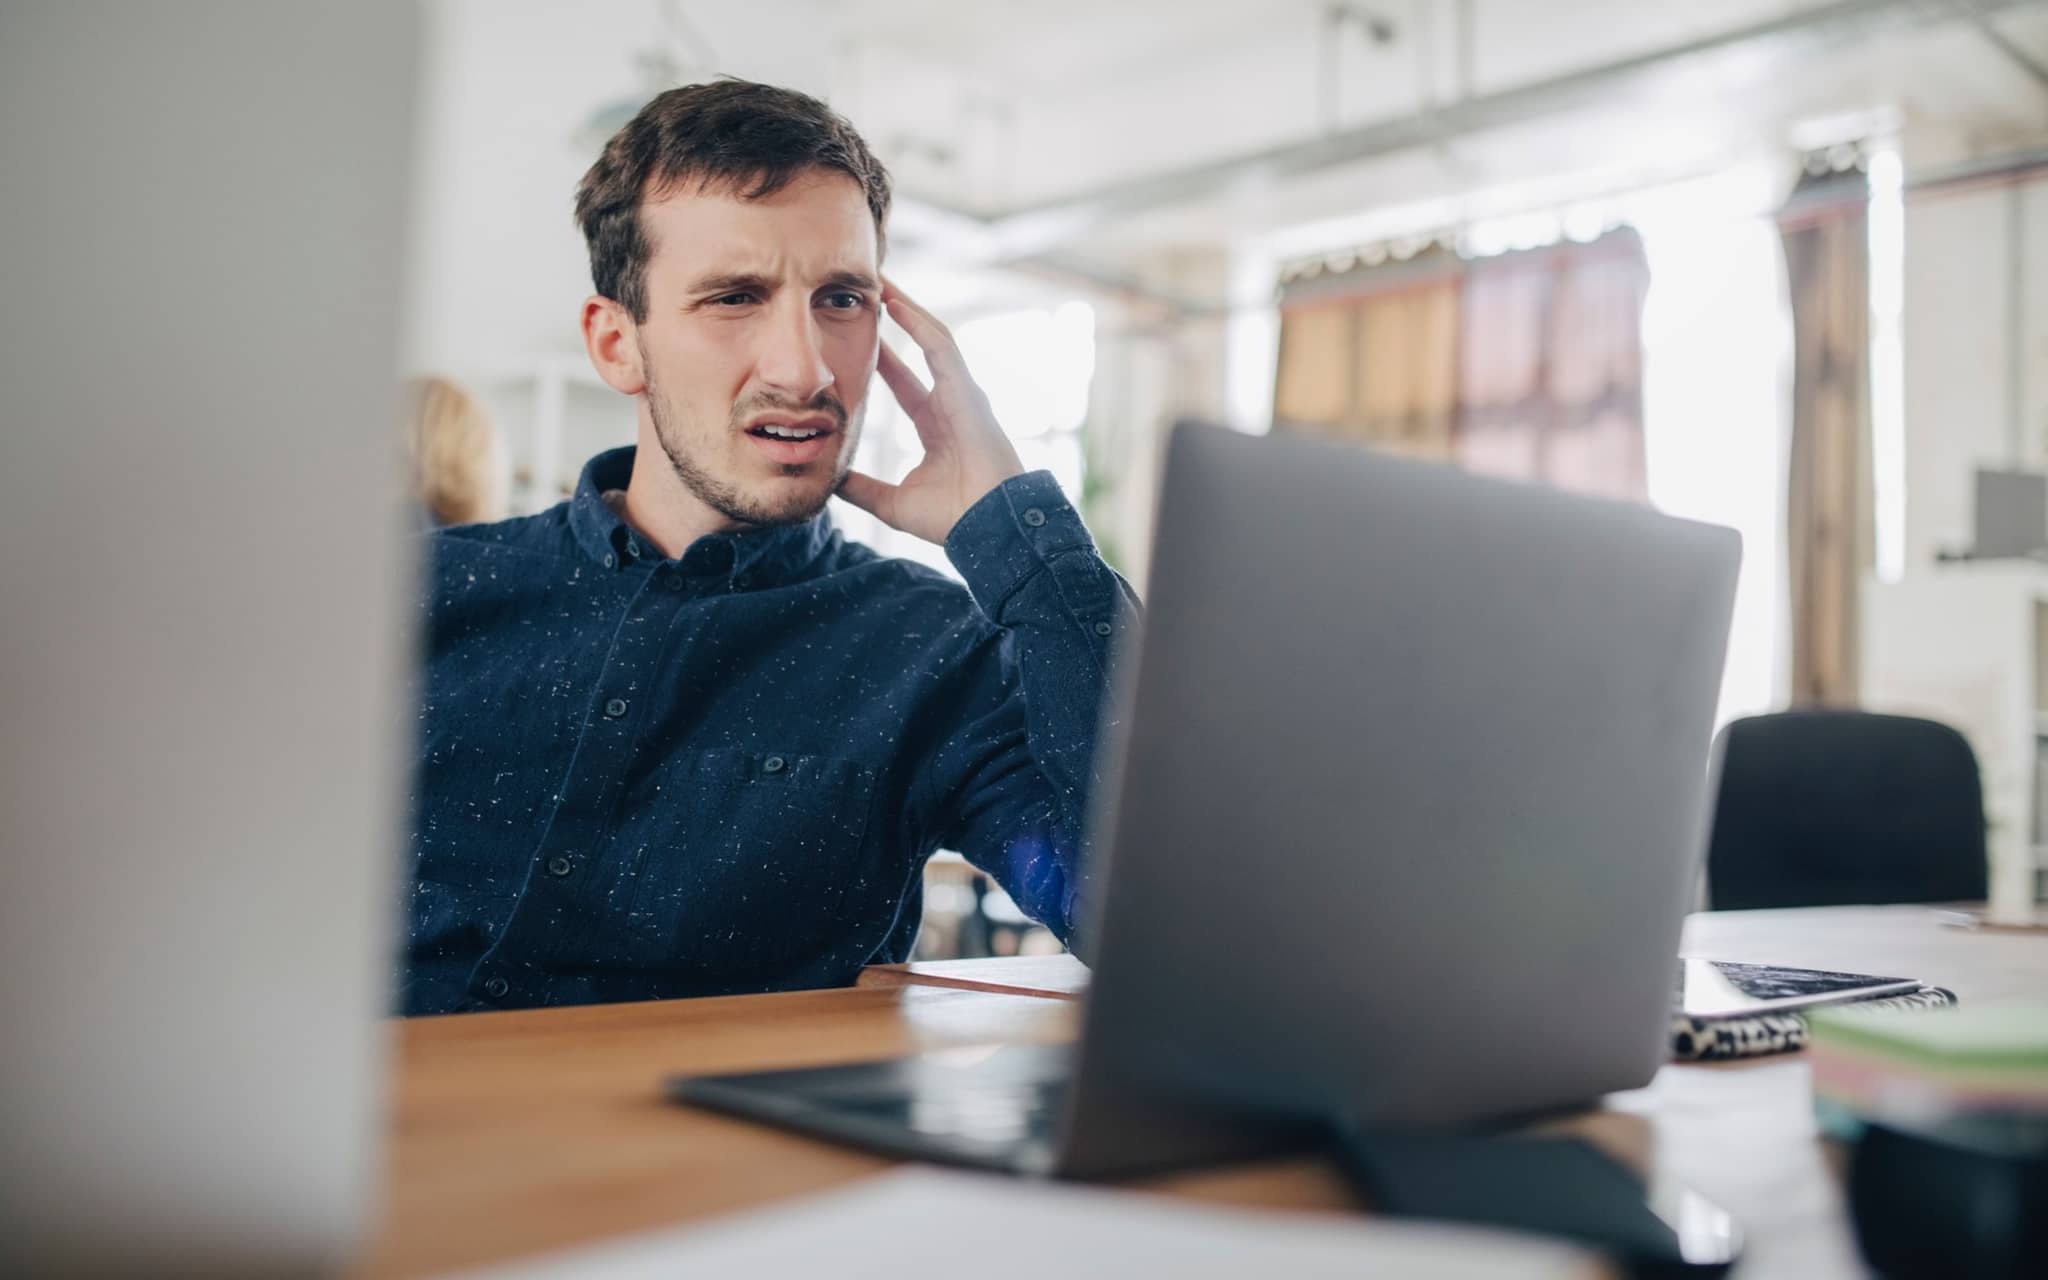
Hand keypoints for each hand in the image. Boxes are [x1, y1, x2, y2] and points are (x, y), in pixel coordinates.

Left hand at [837, 281, 1025, 545]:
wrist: (989, 528)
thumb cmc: (952, 519)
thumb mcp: (892, 502)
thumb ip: (861, 488)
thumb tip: (828, 481)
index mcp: (935, 426)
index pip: (903, 381)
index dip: (881, 357)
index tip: (854, 333)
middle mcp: (950, 403)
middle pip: (918, 349)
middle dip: (895, 319)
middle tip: (866, 291)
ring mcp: (962, 394)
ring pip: (933, 338)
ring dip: (907, 308)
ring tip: (880, 281)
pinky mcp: (969, 391)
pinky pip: (942, 348)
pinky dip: (919, 324)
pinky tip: (897, 303)